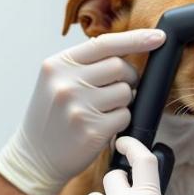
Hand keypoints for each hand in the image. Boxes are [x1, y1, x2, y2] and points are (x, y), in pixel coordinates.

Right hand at [0, 29, 164, 194]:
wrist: (34, 157)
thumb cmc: (53, 116)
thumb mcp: (56, 81)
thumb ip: (85, 64)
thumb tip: (130, 49)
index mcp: (57, 65)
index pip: (104, 43)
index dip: (136, 39)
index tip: (159, 37)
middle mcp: (66, 83)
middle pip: (120, 67)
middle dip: (128, 78)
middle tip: (115, 91)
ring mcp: (78, 107)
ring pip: (126, 92)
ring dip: (124, 101)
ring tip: (102, 111)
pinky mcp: (92, 130)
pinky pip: (125, 116)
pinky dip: (121, 121)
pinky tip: (102, 127)